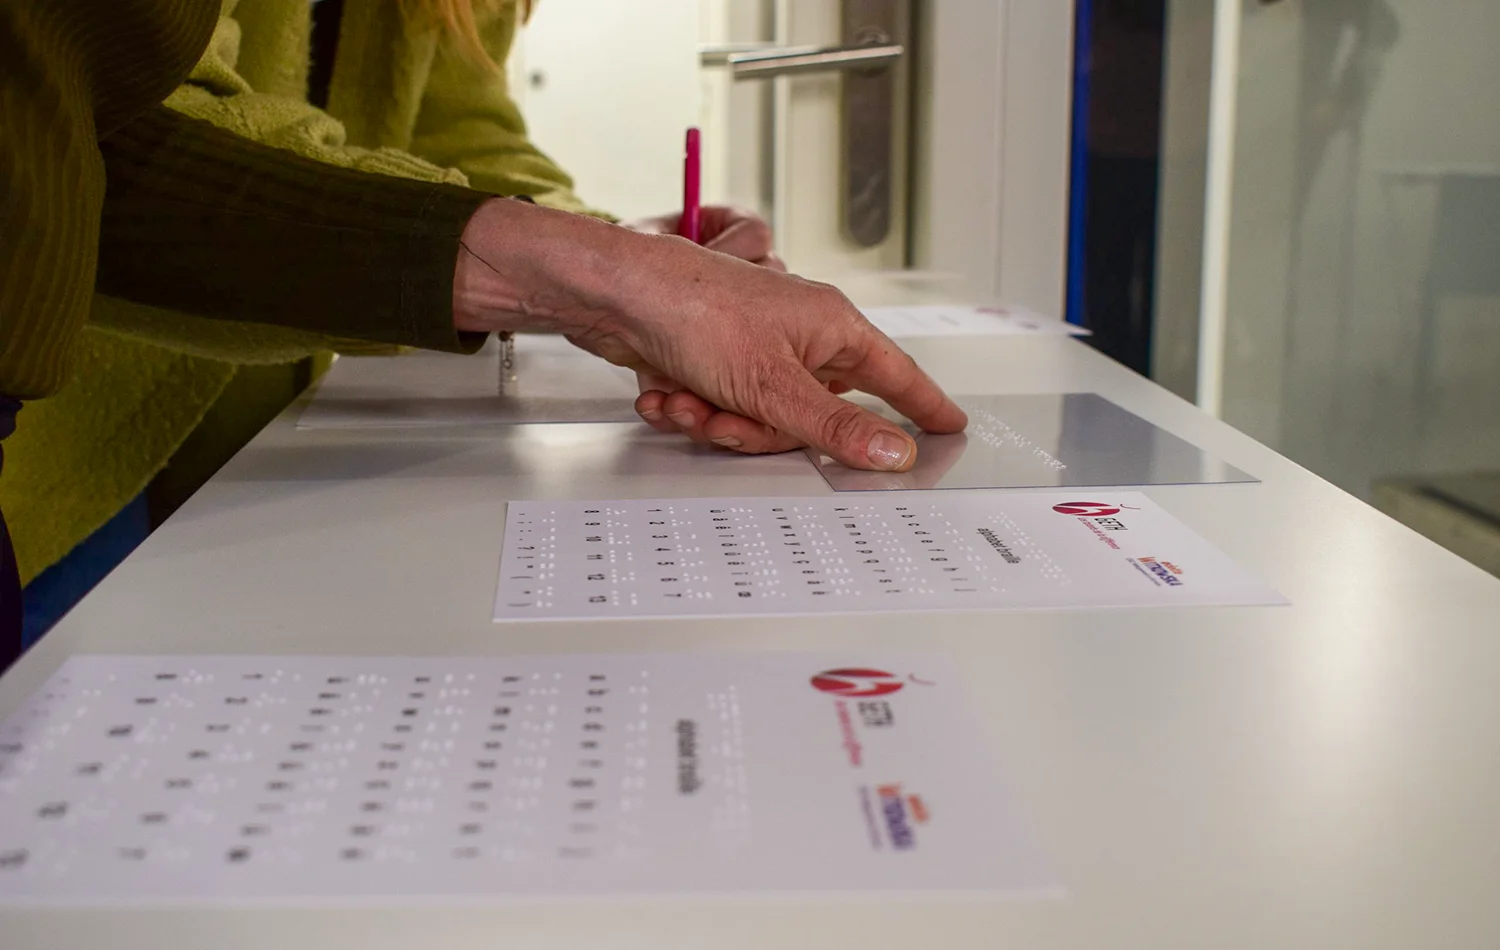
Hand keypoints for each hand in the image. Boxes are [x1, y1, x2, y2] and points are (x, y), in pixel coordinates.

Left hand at [453, 199, 965, 470]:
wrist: (611, 295)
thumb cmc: (693, 310)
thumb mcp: (772, 385)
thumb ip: (836, 425)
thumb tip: (897, 452)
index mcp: (830, 326)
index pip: (894, 375)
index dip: (922, 406)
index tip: (951, 427)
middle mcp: (798, 334)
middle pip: (813, 417)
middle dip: (759, 430)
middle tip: (728, 419)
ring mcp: (756, 348)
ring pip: (761, 421)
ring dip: (715, 421)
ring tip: (684, 400)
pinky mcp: (716, 360)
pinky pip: (723, 410)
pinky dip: (690, 409)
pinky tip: (663, 394)